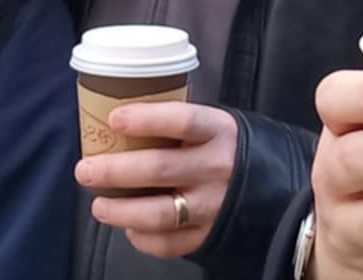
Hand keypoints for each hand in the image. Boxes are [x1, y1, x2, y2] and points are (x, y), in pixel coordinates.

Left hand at [76, 103, 237, 258]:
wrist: (277, 187)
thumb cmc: (228, 150)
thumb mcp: (214, 126)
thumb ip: (177, 125)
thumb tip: (116, 120)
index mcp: (218, 131)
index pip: (182, 121)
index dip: (146, 119)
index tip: (114, 119)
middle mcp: (217, 168)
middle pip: (159, 169)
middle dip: (114, 170)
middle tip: (85, 170)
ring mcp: (214, 205)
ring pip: (159, 213)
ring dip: (121, 210)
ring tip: (99, 205)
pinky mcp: (210, 235)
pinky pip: (169, 243)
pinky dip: (143, 238)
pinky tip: (129, 227)